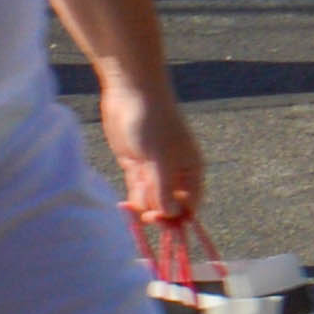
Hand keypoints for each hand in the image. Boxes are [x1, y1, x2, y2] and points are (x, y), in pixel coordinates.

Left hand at [103, 67, 198, 225]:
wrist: (132, 95)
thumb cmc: (153, 122)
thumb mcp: (160, 157)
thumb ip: (165, 187)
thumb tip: (171, 214)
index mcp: (191, 170)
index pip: (191, 204)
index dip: (178, 217)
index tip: (158, 218)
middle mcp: (176, 173)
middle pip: (170, 207)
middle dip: (157, 212)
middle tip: (143, 215)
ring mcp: (155, 171)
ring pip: (151, 202)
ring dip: (141, 208)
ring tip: (127, 204)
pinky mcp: (136, 168)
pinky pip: (136, 194)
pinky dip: (130, 203)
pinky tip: (121, 206)